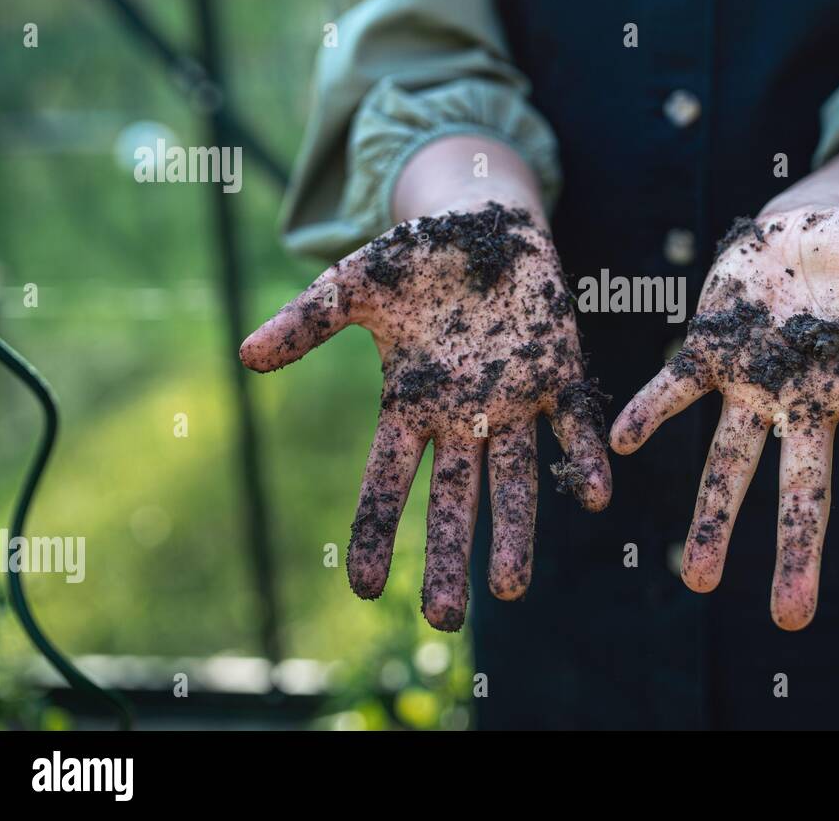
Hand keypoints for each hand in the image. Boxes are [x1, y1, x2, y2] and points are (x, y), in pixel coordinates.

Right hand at [240, 202, 612, 631]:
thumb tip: (245, 355)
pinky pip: (572, 426)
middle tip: (445, 618)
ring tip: (512, 587)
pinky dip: (581, 459)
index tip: (365, 588)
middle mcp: (463, 417)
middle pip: (453, 498)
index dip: (377, 532)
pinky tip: (593, 497)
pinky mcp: (560, 375)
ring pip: (515, 478)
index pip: (388, 483)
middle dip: (449, 555)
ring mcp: (514, 401)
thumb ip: (307, 321)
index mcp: (410, 405)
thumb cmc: (415, 258)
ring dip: (516, 529)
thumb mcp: (353, 285)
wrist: (484, 220)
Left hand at [610, 206, 838, 629]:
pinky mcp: (709, 350)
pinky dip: (649, 412)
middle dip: (796, 546)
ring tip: (697, 579)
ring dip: (713, 514)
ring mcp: (753, 381)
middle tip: (789, 617)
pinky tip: (618, 441)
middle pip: (803, 484)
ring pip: (731, 458)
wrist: (801, 228)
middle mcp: (804, 399)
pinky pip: (675, 386)